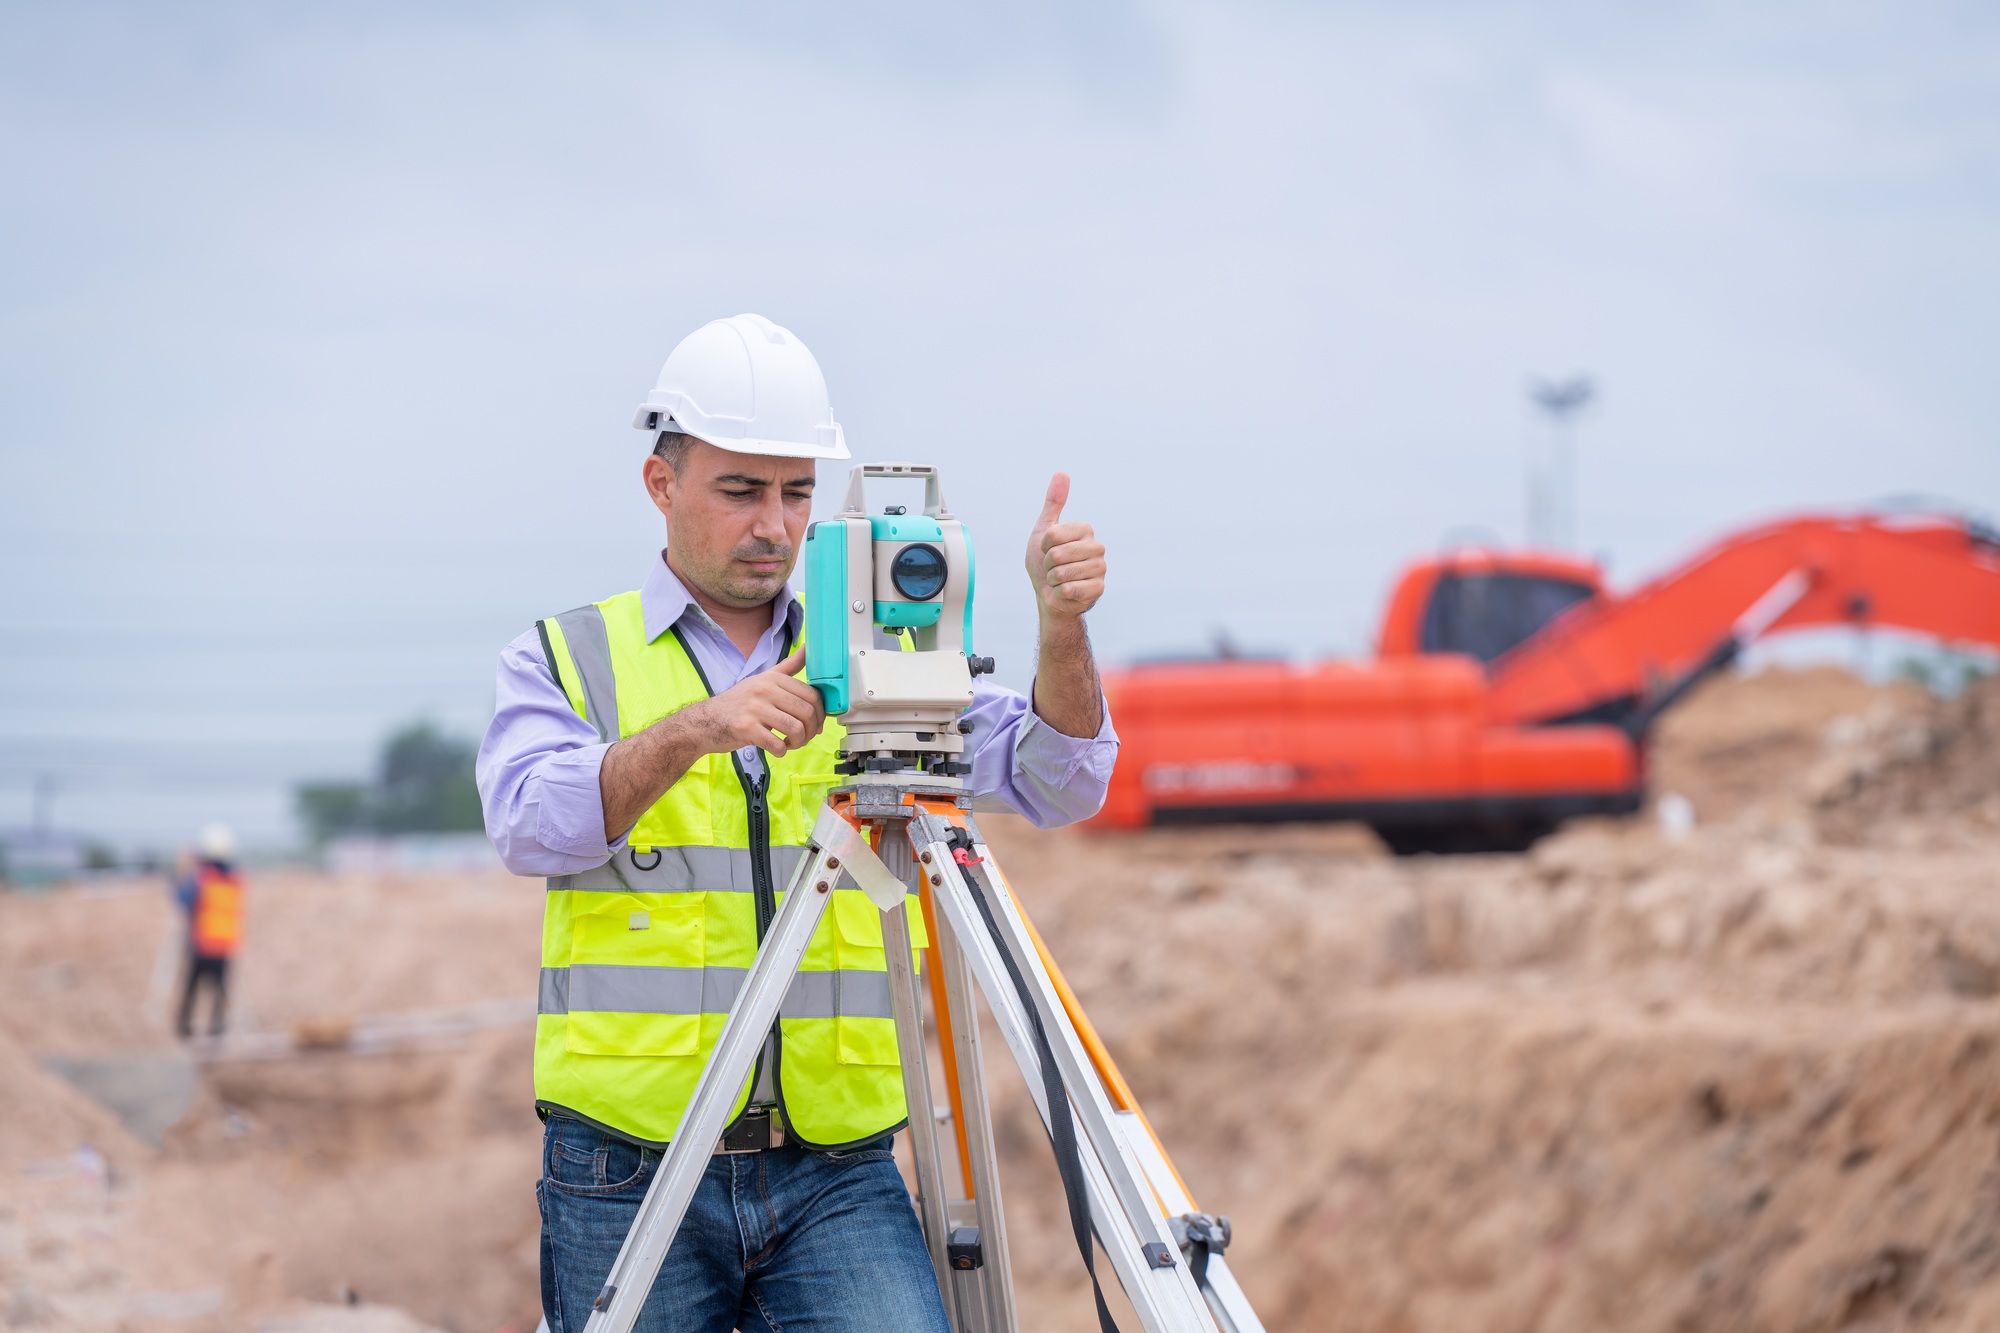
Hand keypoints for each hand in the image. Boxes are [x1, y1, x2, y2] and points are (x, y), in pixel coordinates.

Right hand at [685, 648, 825, 756]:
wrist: (704, 722)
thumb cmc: (738, 703)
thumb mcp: (762, 679)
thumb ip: (787, 667)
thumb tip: (808, 647)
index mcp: (773, 678)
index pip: (812, 695)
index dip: (820, 714)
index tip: (815, 724)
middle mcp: (764, 690)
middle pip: (807, 712)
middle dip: (811, 730)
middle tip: (804, 737)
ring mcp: (754, 709)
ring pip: (796, 729)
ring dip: (799, 742)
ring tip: (791, 744)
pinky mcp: (746, 729)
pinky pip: (777, 744)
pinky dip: (782, 751)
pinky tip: (777, 749)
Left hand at [1024, 472, 1106, 620]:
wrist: (1050, 594)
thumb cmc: (1046, 562)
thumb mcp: (1044, 530)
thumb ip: (1053, 503)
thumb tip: (1062, 472)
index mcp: (1085, 529)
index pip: (1053, 534)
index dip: (1044, 545)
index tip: (1048, 549)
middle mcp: (1097, 547)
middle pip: (1056, 554)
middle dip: (1047, 564)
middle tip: (1053, 567)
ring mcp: (1100, 568)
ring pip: (1062, 572)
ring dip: (1053, 579)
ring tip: (1060, 579)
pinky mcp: (1099, 588)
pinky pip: (1069, 588)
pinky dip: (1060, 592)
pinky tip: (1066, 591)